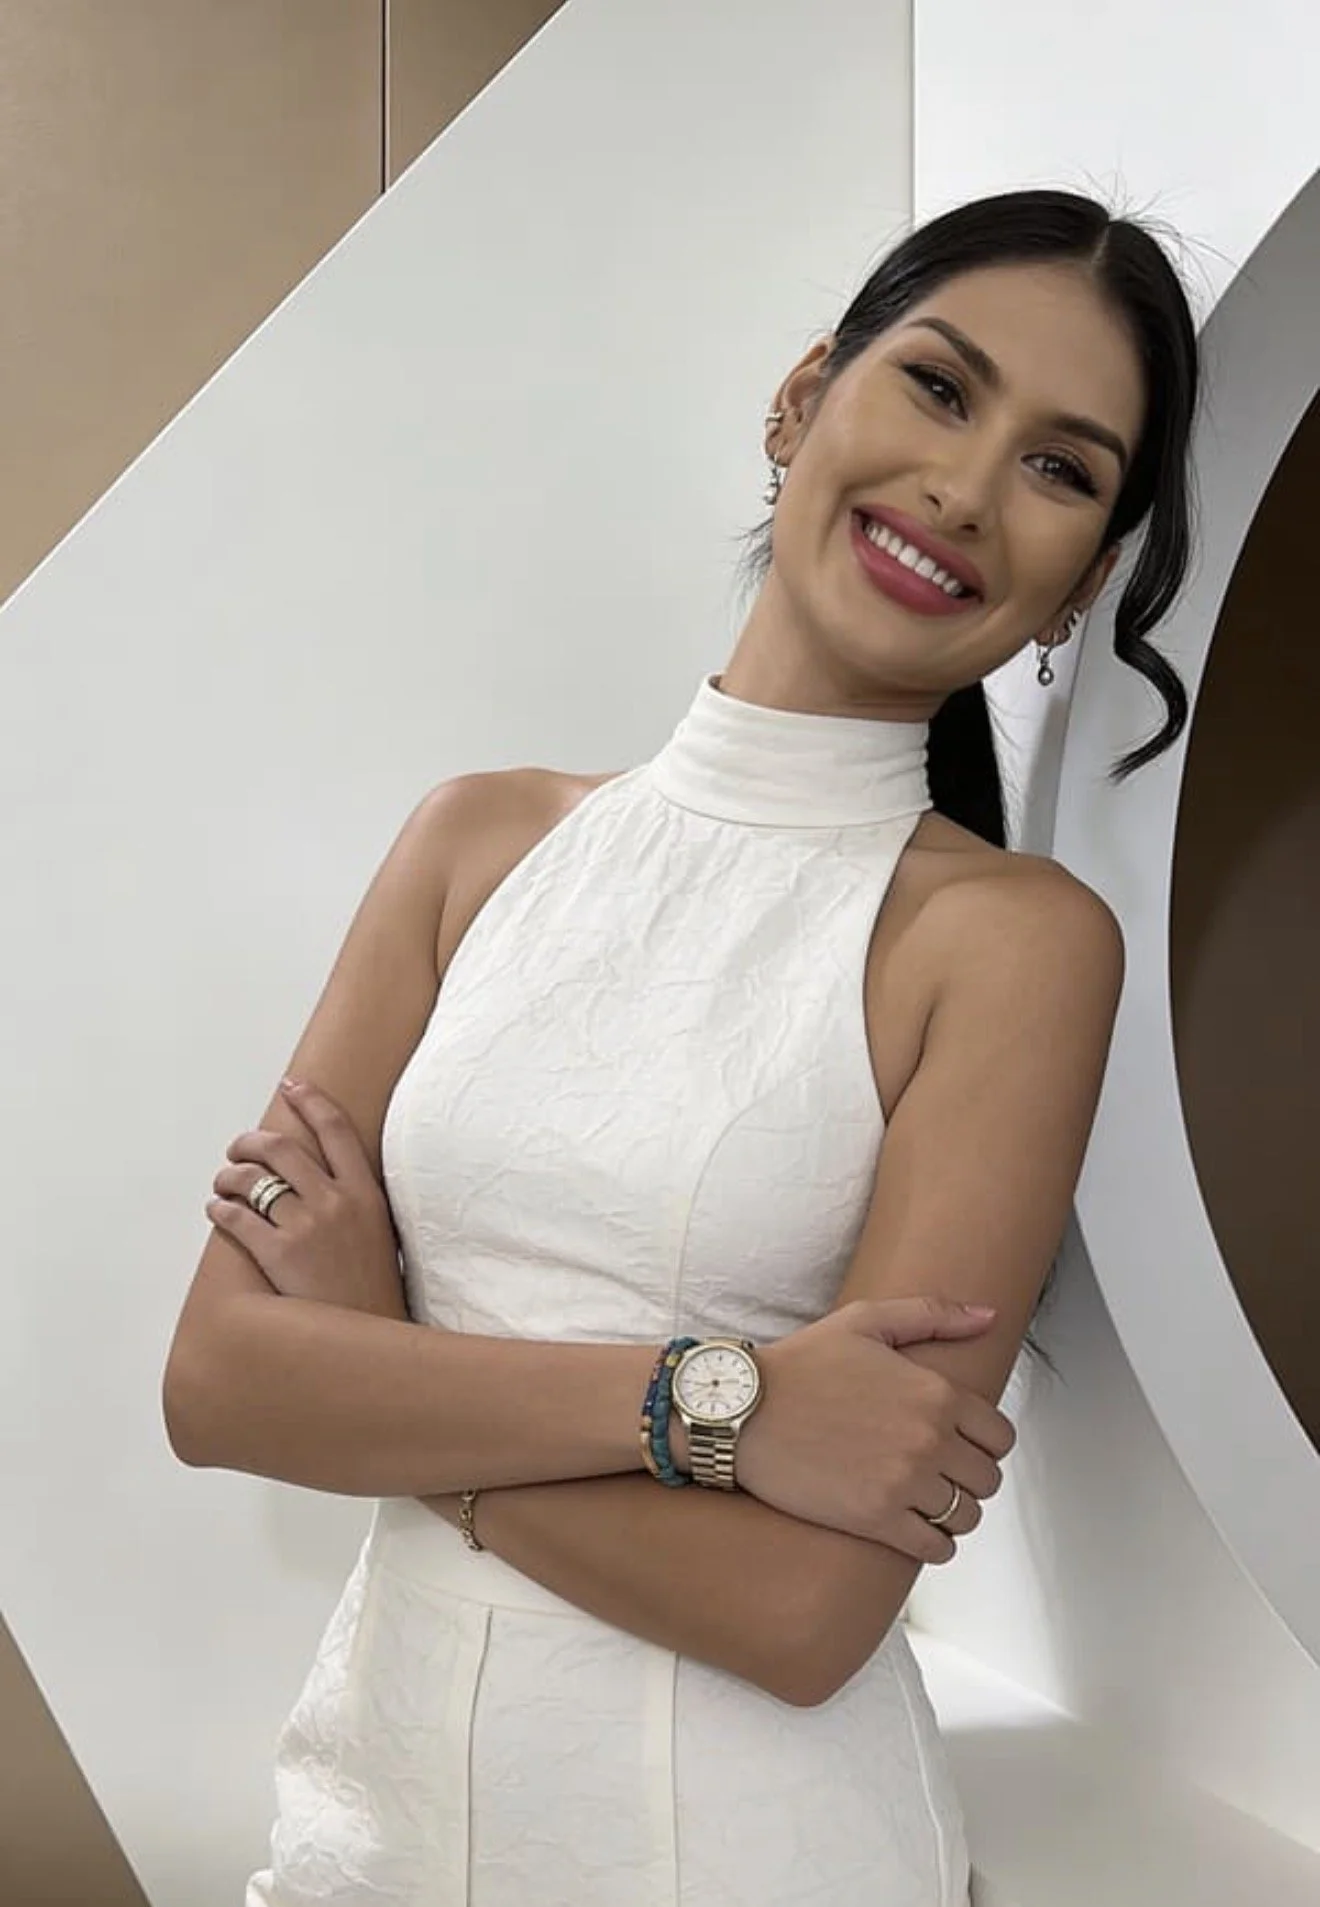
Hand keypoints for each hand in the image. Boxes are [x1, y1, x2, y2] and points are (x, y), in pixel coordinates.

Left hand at [205, 1078, 409, 1321]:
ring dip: (230, 1174)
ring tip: (224, 1181)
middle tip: (240, 1146)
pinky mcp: (278, 1253)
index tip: (292, 1085)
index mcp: (366, 1193)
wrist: (370, 1335)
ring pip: (253, 1179)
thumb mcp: (380, 1232)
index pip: (336, 1129)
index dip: (311, 1100)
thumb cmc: (373, 1288)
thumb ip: (355, 1200)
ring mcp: (307, 1227)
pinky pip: (236, 1217)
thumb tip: (323, 1176)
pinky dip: (220, 1208)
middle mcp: (336, 1201)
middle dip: (252, 1141)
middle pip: (283, 1148)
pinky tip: (217, 1210)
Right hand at [735, 1297, 1015, 1563]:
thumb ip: (934, 1314)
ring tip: (926, 1501)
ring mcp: (905, 1483)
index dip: (985, 1442)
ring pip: (966, 1516)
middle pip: (987, 1479)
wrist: (743, 1412)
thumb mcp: (865, 1321)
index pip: (1000, 1436)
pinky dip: (935, 1544)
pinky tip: (913, 1528)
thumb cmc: (800, 1365)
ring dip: (953, 1512)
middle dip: (969, 1477)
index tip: (963, 1444)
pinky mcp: (877, 1519)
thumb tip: (989, 1317)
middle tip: (941, 1472)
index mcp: (935, 1393)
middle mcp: (929, 1440)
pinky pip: (936, 1548)